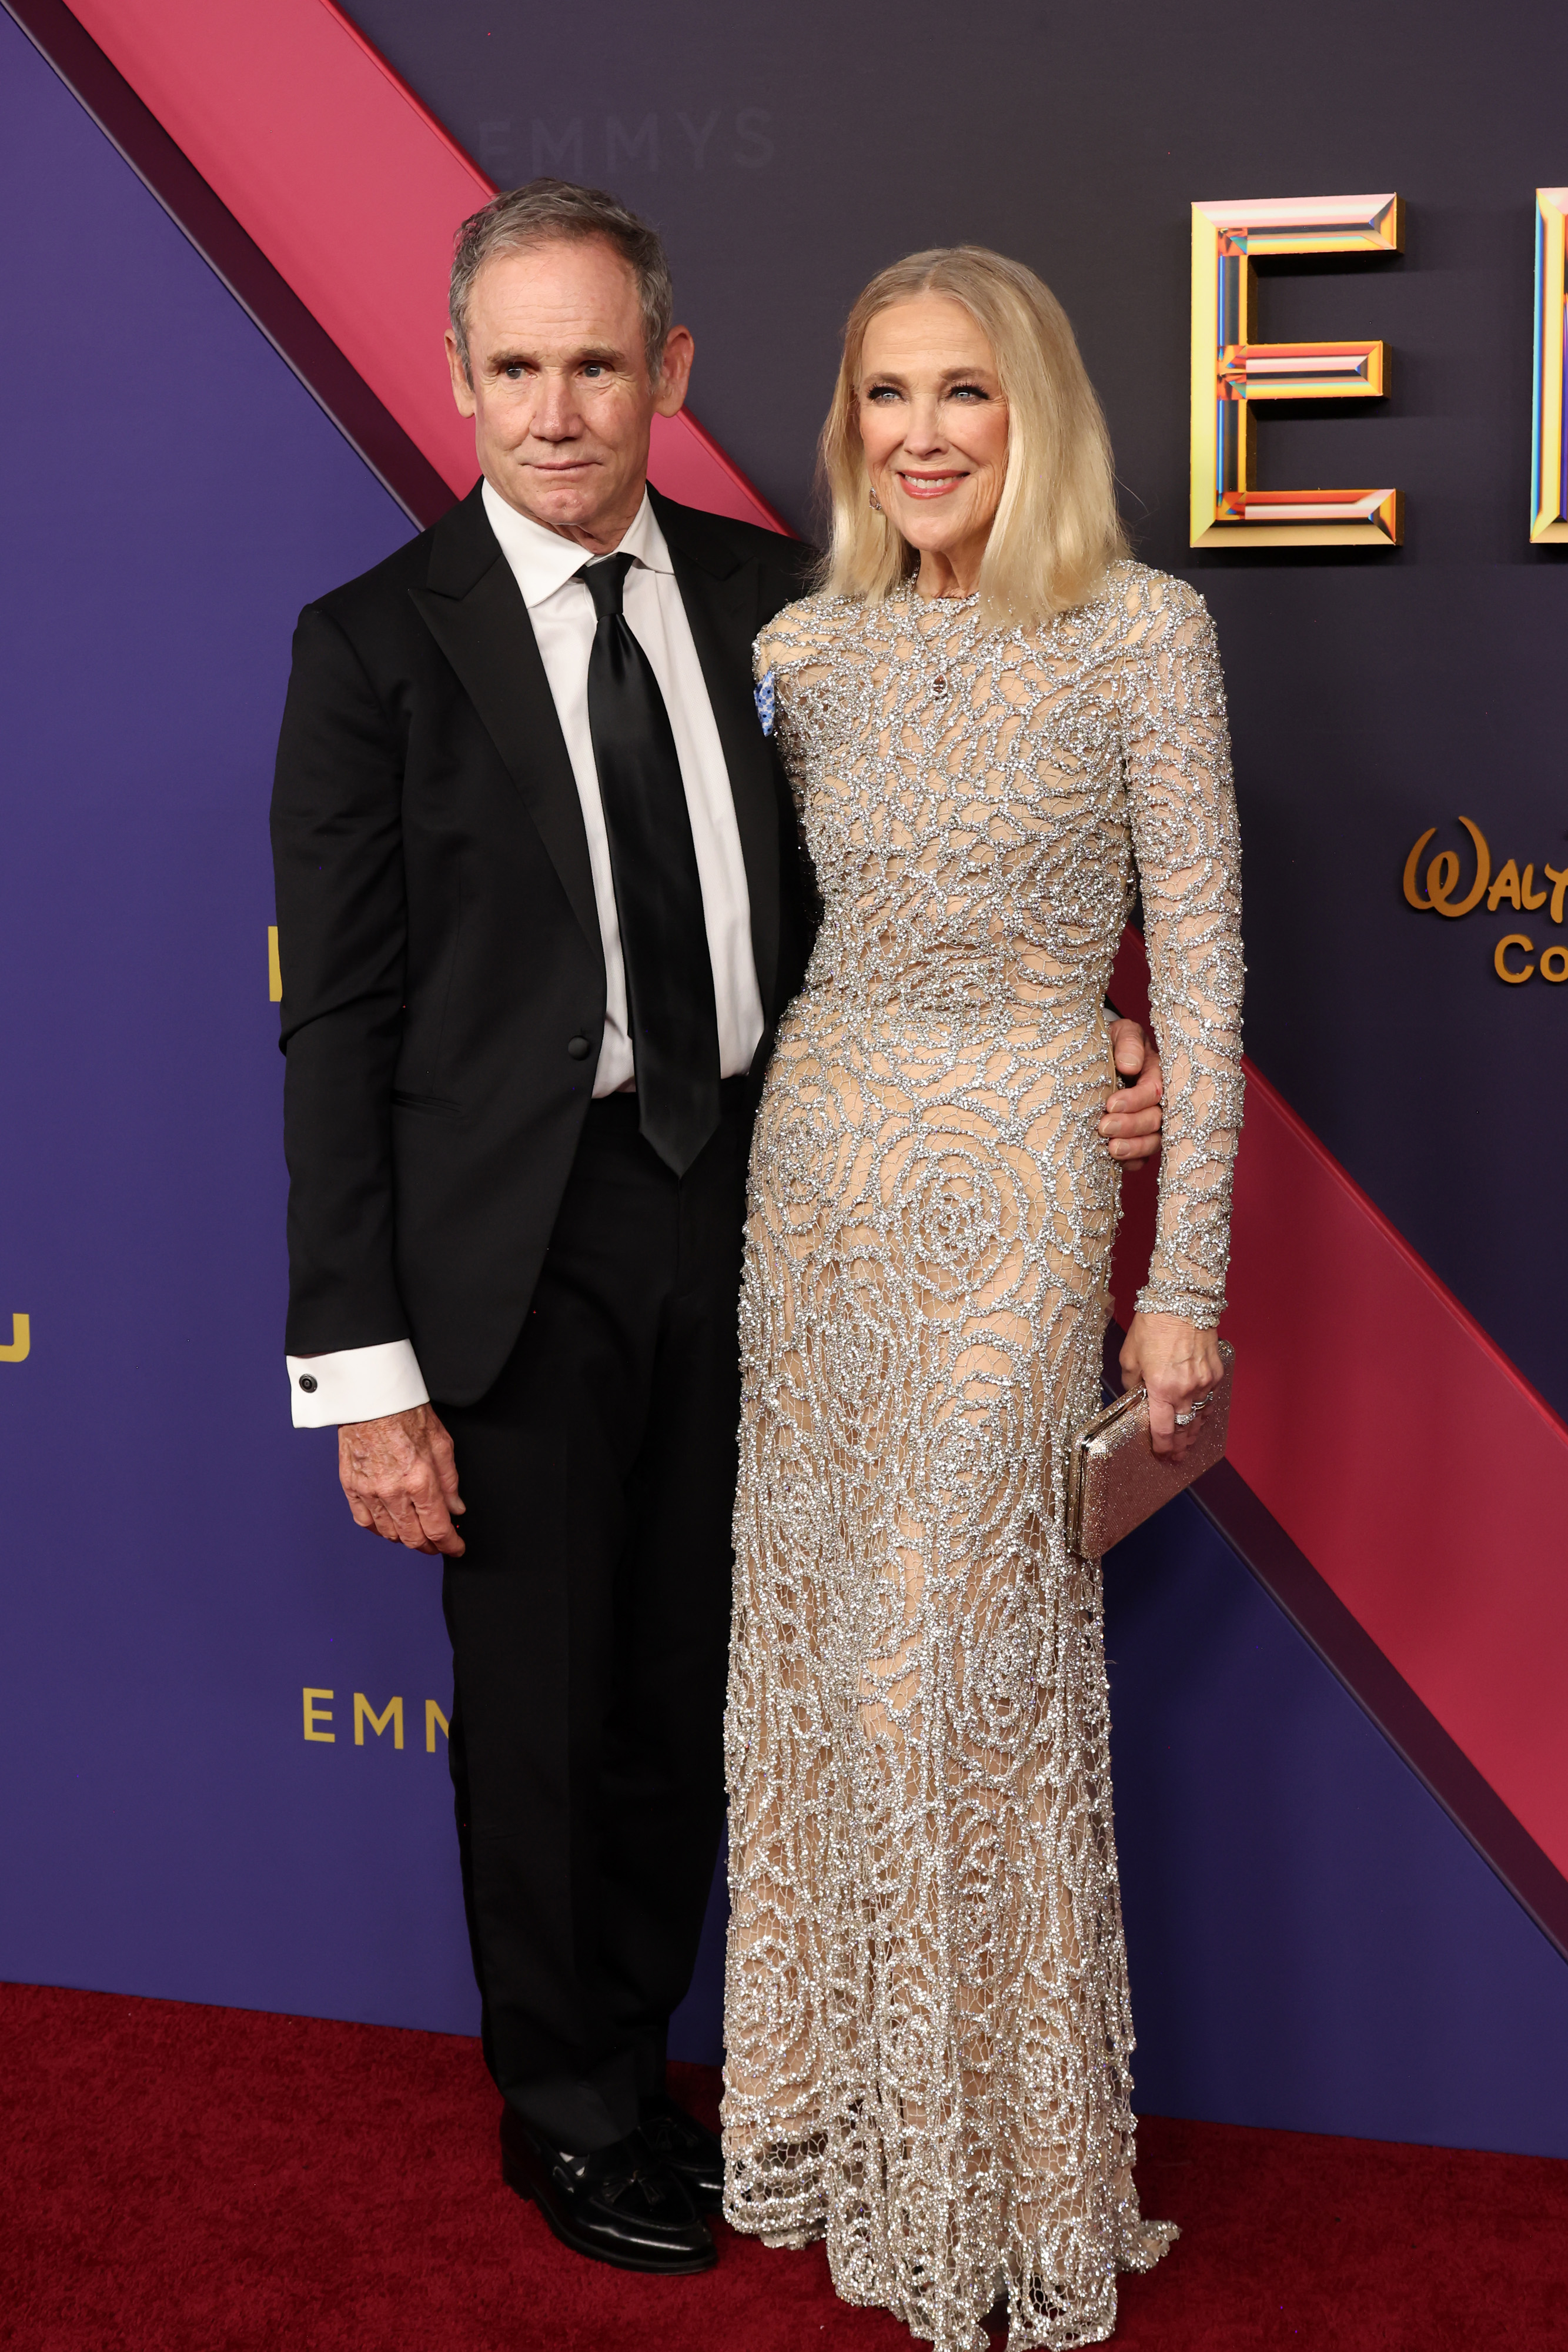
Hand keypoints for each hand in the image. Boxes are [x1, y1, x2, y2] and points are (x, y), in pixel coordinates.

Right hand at [339, 1403, 465, 1555]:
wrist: (370, 1398)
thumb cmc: (405, 1413)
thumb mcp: (442, 1444)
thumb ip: (450, 1481)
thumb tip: (456, 1507)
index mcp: (420, 1480)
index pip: (437, 1528)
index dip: (450, 1544)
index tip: (456, 1547)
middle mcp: (393, 1491)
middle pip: (413, 1537)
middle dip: (430, 1546)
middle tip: (438, 1544)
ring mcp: (369, 1491)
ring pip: (389, 1533)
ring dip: (406, 1538)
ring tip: (417, 1534)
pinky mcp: (351, 1487)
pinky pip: (365, 1522)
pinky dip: (380, 1529)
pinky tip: (389, 1526)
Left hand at [1100, 1020, 1162, 1168]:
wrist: (1097, 1055)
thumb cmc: (1110, 1042)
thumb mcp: (1120, 1033)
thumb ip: (1128, 1043)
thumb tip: (1130, 1066)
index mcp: (1157, 1073)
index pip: (1154, 1091)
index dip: (1135, 1100)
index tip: (1110, 1104)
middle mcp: (1158, 1100)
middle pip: (1155, 1119)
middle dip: (1131, 1126)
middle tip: (1104, 1127)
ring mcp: (1150, 1122)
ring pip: (1153, 1142)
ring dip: (1134, 1148)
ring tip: (1111, 1150)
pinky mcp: (1139, 1139)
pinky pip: (1144, 1158)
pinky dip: (1133, 1163)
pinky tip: (1117, 1163)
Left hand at [1119, 1312, 1222, 1461]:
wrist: (1182, 1301)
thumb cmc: (1154, 1323)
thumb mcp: (1130, 1356)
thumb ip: (1132, 1382)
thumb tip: (1136, 1396)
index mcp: (1162, 1387)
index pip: (1163, 1429)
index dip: (1162, 1447)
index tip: (1160, 1455)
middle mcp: (1186, 1389)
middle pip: (1185, 1428)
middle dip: (1179, 1446)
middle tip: (1175, 1458)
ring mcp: (1205, 1382)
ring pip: (1200, 1416)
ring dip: (1193, 1432)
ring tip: (1187, 1444)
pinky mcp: (1215, 1372)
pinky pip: (1210, 1398)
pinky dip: (1204, 1410)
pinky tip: (1198, 1417)